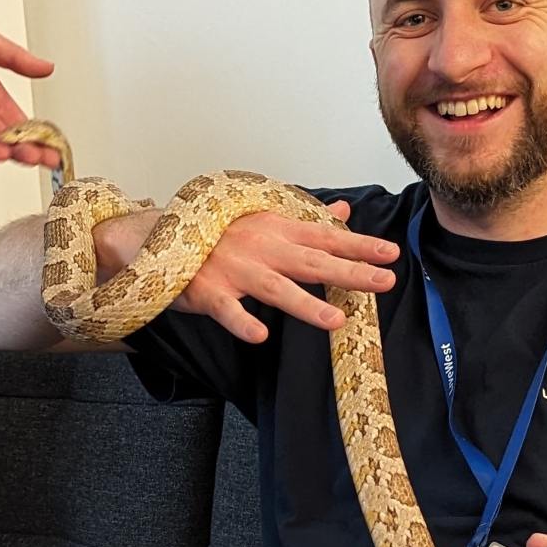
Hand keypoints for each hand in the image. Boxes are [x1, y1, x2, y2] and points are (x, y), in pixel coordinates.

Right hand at [92, 201, 399, 341]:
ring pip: (276, 288)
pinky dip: (242, 321)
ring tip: (336, 319)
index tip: (390, 253)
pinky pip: (227, 310)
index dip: (359, 245)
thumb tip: (344, 212)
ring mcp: (233, 269)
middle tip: (385, 281)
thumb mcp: (261, 218)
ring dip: (306, 303)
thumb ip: (304, 219)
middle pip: (312, 261)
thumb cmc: (213, 232)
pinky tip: (260, 334)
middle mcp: (259, 246)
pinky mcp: (207, 292)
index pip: (325, 236)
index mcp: (274, 227)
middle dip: (350, 271)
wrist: (156, 237)